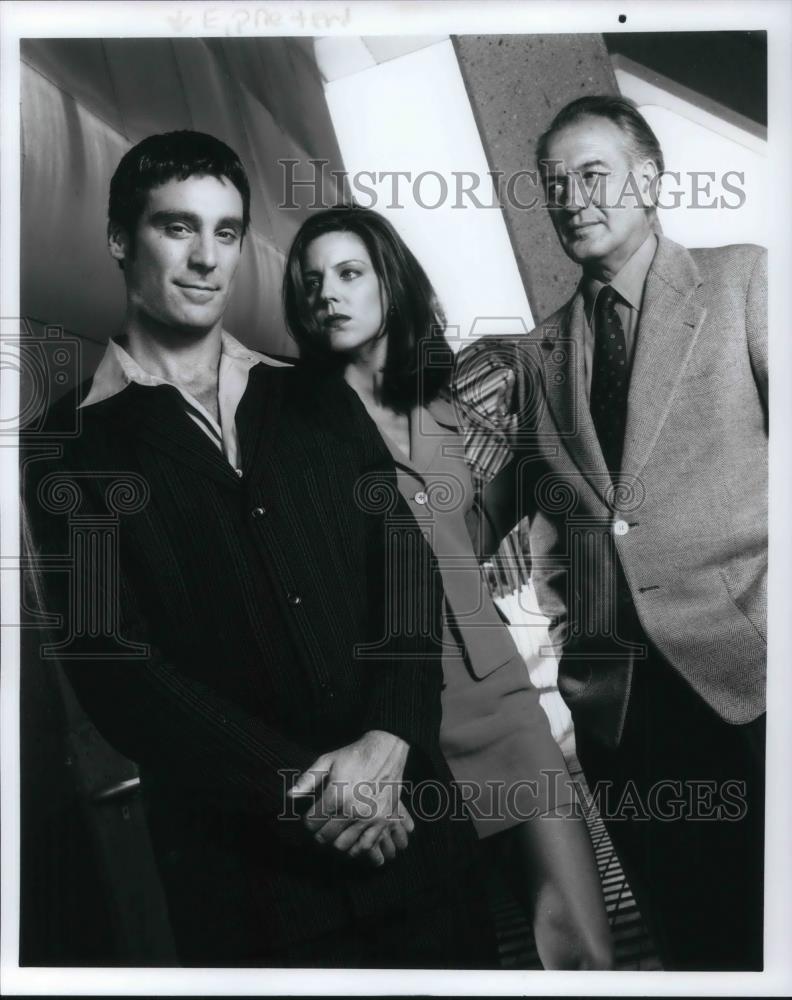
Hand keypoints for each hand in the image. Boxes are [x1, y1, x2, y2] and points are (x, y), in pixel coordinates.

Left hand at [287, 730, 411, 865]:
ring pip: (344, 845)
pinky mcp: (384, 820)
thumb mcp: (327, 761)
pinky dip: (355, 848)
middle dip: (319, 833)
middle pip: (326, 837)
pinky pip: (365, 845)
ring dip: (335, 842)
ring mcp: (370, 817)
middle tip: (321, 827)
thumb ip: (308, 779)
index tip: (311, 818)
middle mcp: (353, 809)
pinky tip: (350, 840)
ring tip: (335, 833)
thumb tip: (290, 796)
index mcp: (337, 794)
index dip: (308, 822)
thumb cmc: (354, 755)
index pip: (312, 822)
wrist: (386, 750)